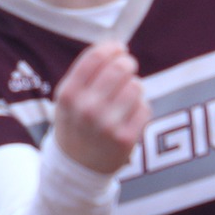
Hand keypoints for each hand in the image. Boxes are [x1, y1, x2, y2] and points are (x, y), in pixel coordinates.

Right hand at [53, 42, 150, 174]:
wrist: (77, 167)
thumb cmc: (77, 123)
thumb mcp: (70, 97)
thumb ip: (88, 72)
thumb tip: (118, 47)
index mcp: (69, 94)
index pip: (95, 56)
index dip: (112, 48)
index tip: (119, 49)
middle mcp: (87, 109)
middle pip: (120, 68)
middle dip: (127, 64)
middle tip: (127, 68)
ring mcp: (107, 125)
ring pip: (136, 86)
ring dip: (134, 87)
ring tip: (125, 97)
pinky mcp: (126, 138)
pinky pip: (145, 107)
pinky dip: (140, 108)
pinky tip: (129, 116)